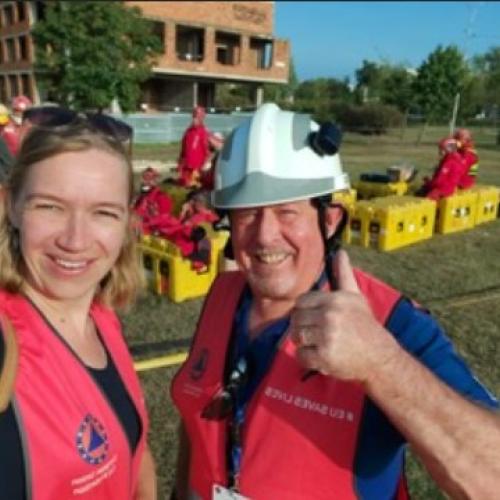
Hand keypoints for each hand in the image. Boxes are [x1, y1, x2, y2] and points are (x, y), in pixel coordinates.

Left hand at [289, 250, 398, 383]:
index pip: (300, 301)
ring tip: (317, 344)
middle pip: (295, 319)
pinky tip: (320, 357)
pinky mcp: (324, 357)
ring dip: (303, 343)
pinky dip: (307, 358)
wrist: (379, 356)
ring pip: (295, 336)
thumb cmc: (364, 325)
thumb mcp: (355, 297)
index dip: (303, 311)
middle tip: (315, 334)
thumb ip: (343, 274)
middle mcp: (329, 316)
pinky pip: (301, 355)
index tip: (313, 318)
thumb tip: (340, 252)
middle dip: (302, 327)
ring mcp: (326, 337)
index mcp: (334, 300)